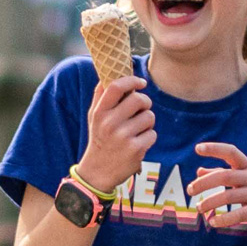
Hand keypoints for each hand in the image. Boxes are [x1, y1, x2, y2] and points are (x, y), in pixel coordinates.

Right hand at [73, 70, 156, 197]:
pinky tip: (138, 144)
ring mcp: (123, 137)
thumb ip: (100, 96)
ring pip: (149, 117)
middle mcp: (110, 123)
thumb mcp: (93, 117)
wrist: (97, 172)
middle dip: (145, 103)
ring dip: (147, 123)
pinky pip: (152, 134)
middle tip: (141, 111)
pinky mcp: (135, 149)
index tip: (141, 83)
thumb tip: (109, 73)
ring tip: (137, 130)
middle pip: (139, 99)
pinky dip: (149, 138)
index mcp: (99, 112)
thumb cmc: (99, 139)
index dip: (132, 80)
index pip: (116, 86)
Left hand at [190, 142, 246, 237]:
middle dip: (204, 183)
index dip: (214, 149)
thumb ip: (224, 173)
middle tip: (190, 190)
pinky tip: (214, 222)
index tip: (198, 148)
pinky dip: (224, 219)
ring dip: (210, 202)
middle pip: (225, 176)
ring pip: (230, 196)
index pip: (231, 152)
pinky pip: (240, 214)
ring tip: (199, 208)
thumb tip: (199, 170)